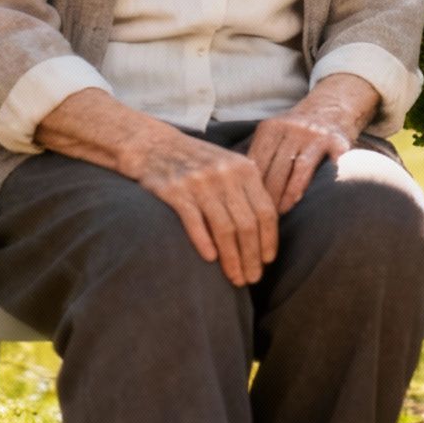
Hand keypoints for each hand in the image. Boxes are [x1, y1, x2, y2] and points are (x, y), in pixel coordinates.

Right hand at [120, 129, 279, 285]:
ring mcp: (200, 183)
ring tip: (235, 277)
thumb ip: (248, 189)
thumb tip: (268, 227)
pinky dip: (204, 243)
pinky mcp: (176, 191)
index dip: (269, 239)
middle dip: (252, 256)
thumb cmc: (197, 160)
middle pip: (247, 224)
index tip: (268, 260)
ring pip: (224, 228)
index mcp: (245, 169)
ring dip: (232, 258)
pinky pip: (195, 222)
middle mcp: (226, 175)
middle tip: (252, 278)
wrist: (154, 144)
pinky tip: (210, 260)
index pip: (265, 211)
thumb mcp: (229, 164)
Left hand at [249, 74, 374, 211]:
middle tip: (260, 218)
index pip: (256, 161)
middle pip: (275, 167)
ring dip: (288, 194)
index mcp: (272, 127)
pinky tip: (306, 200)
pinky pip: (324, 168)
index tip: (245, 207)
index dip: (250, 186)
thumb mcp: (274, 134)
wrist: (331, 108)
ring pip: (297, 168)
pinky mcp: (337, 142)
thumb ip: (259, 155)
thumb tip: (236, 188)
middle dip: (267, 195)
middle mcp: (292, 127)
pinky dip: (317, 182)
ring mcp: (315, 134)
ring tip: (280, 213)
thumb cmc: (295, 132)